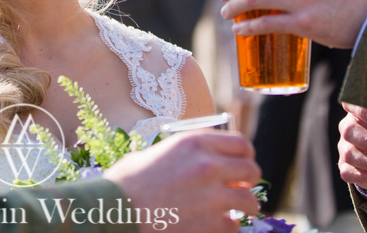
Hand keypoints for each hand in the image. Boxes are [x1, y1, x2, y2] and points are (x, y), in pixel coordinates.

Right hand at [104, 130, 260, 232]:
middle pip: (251, 170)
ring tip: (232, 211)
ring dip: (243, 207)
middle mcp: (207, 166)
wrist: (115, 211)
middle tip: (238, 188)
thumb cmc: (127, 182)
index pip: (241, 144)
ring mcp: (211, 197)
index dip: (244, 155)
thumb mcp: (156, 152)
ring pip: (249, 201)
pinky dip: (227, 228)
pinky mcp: (210, 225)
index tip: (240, 164)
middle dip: (247, 181)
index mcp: (194, 143)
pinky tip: (212, 226)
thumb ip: (184, 152)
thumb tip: (203, 157)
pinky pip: (234, 226)